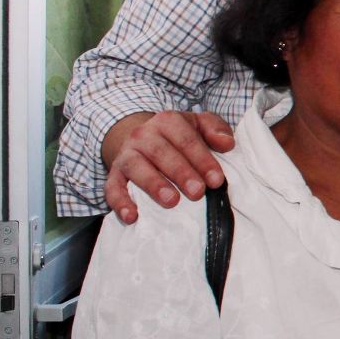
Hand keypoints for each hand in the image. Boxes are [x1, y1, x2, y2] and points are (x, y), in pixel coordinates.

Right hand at [101, 111, 234, 223]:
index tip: (217, 180)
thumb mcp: (199, 125)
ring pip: (136, 167)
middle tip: (198, 192)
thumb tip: (227, 143)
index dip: (202, 160)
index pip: (186, 139)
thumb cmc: (179, 136)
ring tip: (172, 202)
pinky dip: (120, 202)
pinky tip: (132, 216)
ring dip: (154, 185)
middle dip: (181, 173)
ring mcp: (126, 154)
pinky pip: (112, 187)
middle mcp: (143, 135)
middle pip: (162, 152)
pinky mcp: (114, 174)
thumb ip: (216, 129)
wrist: (142, 138)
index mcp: (167, 121)